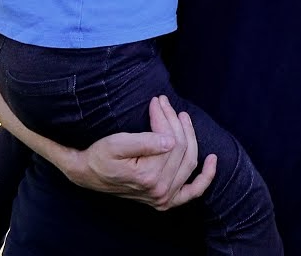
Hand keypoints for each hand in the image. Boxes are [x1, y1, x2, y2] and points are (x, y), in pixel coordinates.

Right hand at [58, 95, 214, 208]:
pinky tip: (212, 160)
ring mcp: (164, 198)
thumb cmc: (100, 157)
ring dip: (190, 137)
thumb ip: (144, 143)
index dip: (164, 117)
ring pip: (188, 162)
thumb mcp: (116, 144)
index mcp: (148, 177)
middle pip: (181, 149)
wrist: (88, 174)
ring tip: (182, 117)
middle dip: (175, 122)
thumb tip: (170, 140)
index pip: (170, 140)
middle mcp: (160, 191)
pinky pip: (192, 191)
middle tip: (165, 103)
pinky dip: (205, 178)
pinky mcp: (166, 200)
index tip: (157, 100)